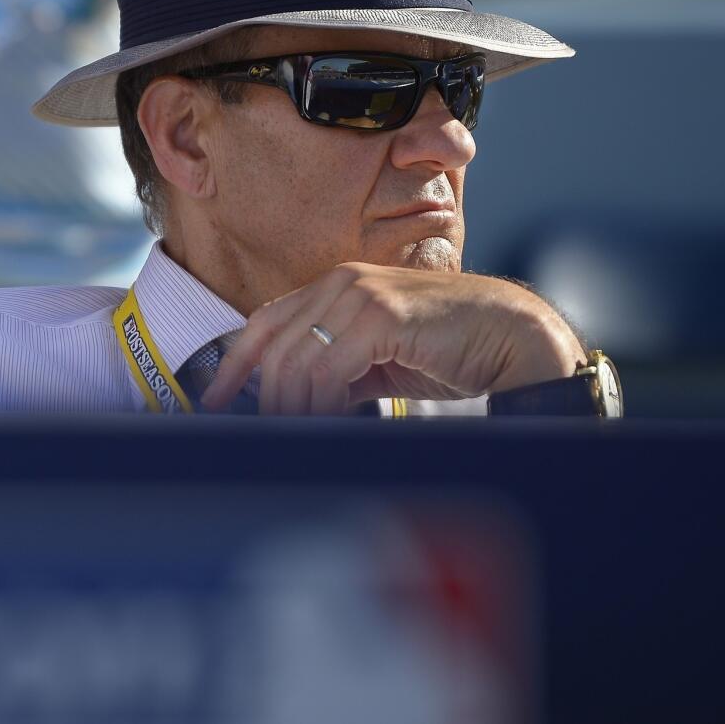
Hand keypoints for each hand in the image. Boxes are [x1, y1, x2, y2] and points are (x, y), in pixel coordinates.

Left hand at [201, 264, 586, 415]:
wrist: (510, 336)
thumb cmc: (448, 348)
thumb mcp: (377, 359)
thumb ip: (335, 374)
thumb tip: (293, 409)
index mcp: (335, 286)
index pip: (264, 323)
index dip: (234, 365)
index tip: (214, 404)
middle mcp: (341, 283)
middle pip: (273, 348)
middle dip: (261, 399)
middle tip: (262, 439)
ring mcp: (360, 295)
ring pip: (296, 363)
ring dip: (293, 411)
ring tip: (301, 440)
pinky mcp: (381, 315)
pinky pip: (328, 371)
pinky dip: (322, 407)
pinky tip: (330, 427)